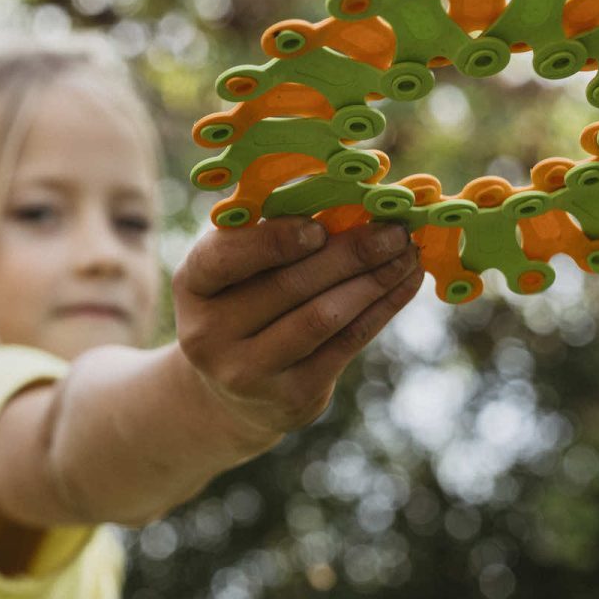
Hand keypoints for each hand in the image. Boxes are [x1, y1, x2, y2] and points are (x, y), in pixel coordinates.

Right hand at [171, 215, 423, 435]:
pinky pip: (346, 344)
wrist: (234, 391)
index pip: (225, 257)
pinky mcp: (291, 397)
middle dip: (349, 253)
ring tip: (407, 253)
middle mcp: (209, 333)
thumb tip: (350, 202)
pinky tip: (405, 282)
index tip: (320, 227)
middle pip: (288, 285)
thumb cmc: (245, 304)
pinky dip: (382, 308)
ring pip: (323, 317)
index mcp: (192, 284)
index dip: (274, 241)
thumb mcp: (238, 271)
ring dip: (374, 280)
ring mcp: (248, 371)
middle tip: (393, 230)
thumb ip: (274, 236)